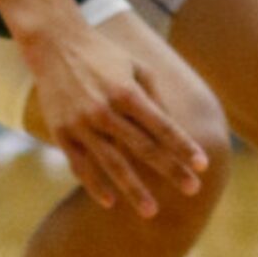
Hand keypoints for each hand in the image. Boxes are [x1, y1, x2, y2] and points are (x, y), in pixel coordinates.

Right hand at [22, 22, 209, 216]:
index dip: (184, 147)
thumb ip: (156, 98)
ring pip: (112, 164)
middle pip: (143, 149)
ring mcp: (81, 124)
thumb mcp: (136, 68)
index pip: (163, 127)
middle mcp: (105, 110)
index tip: (203, 165)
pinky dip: (94, 185)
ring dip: (133, 190)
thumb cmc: (104, 57)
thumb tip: (174, 130)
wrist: (54, 44)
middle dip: (170, 171)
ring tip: (152, 212)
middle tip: (194, 190)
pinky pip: (80, 165)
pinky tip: (110, 202)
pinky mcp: (60, 132)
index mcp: (127, 92)